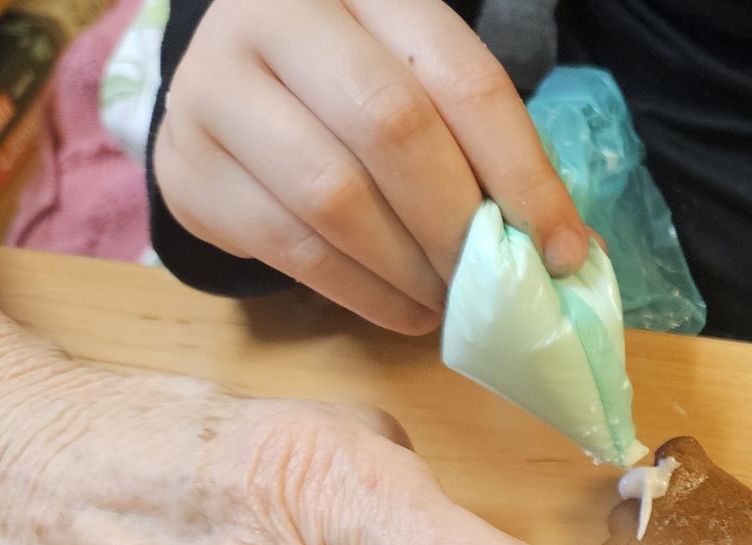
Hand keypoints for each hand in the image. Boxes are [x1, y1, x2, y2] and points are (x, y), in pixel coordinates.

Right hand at [153, 0, 588, 333]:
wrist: (237, 87)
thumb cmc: (356, 85)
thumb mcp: (424, 84)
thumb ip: (487, 150)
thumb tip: (566, 251)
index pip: (462, 79)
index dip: (522, 173)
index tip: (562, 248)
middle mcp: (275, 16)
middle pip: (391, 127)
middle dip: (459, 223)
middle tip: (498, 282)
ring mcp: (213, 87)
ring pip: (333, 195)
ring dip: (411, 268)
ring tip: (452, 299)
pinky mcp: (186, 166)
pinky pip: (289, 246)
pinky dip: (363, 292)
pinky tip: (405, 307)